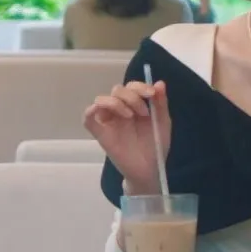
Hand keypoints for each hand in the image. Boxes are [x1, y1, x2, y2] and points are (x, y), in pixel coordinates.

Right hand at [82, 79, 170, 194]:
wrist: (149, 169)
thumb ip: (160, 104)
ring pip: (101, 99)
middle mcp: (119, 110)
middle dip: (132, 96)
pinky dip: (92, 110)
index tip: (152, 94)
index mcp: (134, 105)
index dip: (140, 86)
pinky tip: (108, 115)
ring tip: (131, 116)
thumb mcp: (162, 122)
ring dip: (117, 102)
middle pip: (117, 90)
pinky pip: (88, 117)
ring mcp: (108, 121)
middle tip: (144, 112)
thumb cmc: (155, 145)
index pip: (131, 86)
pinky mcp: (99, 133)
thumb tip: (160, 82)